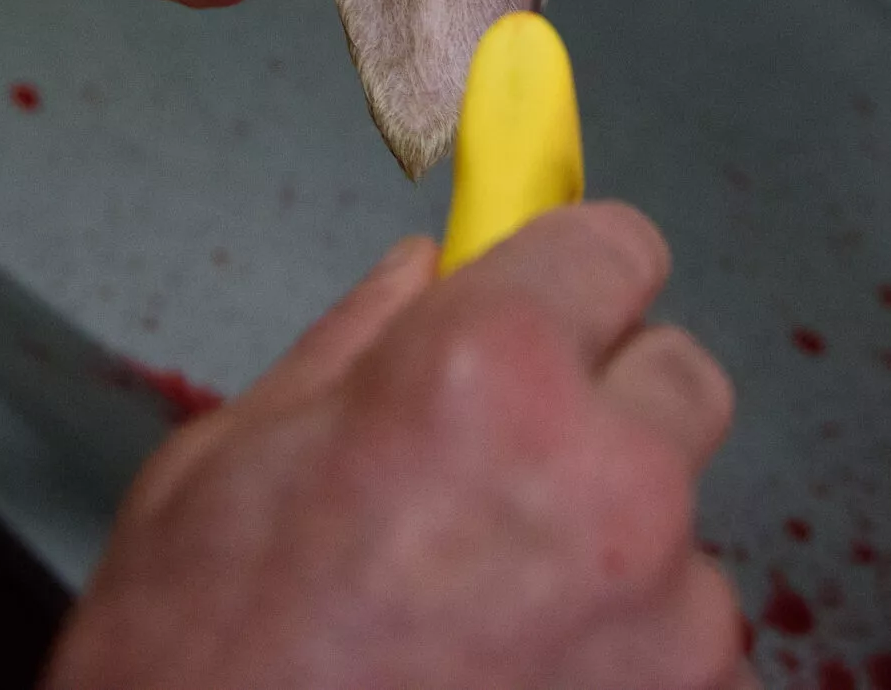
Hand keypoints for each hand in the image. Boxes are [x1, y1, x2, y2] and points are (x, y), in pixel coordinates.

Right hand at [46, 204, 749, 689]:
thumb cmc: (199, 669)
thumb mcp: (226, 464)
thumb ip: (353, 347)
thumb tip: (420, 275)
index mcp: (489, 373)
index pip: (614, 246)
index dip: (570, 274)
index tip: (553, 300)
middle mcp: (607, 479)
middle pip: (678, 381)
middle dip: (604, 410)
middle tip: (502, 478)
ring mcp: (666, 616)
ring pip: (685, 535)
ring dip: (617, 560)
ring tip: (490, 623)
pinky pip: (691, 657)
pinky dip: (626, 670)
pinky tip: (520, 687)